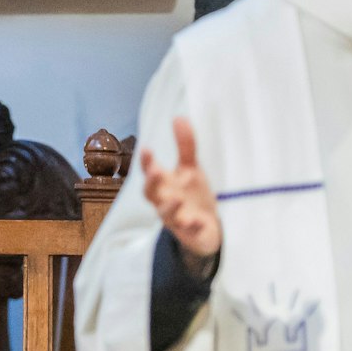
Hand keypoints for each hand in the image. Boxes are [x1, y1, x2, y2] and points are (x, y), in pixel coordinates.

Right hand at [142, 118, 220, 259]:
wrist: (205, 229)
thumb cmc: (192, 195)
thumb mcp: (190, 169)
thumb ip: (185, 146)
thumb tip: (178, 117)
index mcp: (164, 184)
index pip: (150, 171)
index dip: (146, 162)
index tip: (146, 149)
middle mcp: (164, 201)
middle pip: (151, 194)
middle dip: (152, 183)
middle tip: (156, 171)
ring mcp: (176, 219)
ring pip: (167, 214)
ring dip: (170, 206)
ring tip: (178, 198)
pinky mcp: (190, 233)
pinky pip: (189, 232)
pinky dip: (191, 226)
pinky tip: (197, 221)